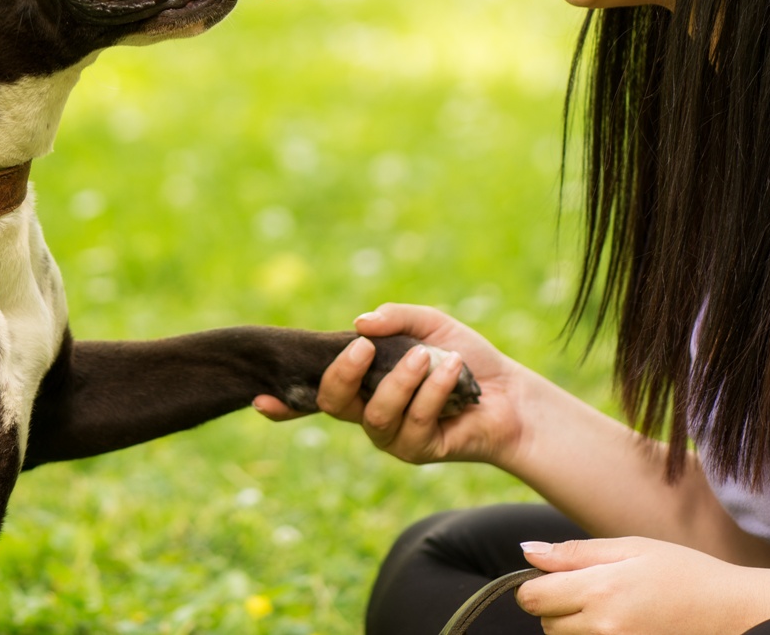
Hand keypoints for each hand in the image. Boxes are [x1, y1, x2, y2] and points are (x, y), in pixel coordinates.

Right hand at [292, 303, 529, 466]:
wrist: (509, 393)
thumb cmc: (465, 358)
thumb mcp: (429, 324)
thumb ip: (395, 319)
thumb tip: (359, 323)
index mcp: (363, 381)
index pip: (317, 391)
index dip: (284, 403)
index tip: (259, 398)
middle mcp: (368, 411)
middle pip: (331, 403)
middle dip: (341, 372)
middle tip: (364, 347)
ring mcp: (391, 435)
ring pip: (375, 413)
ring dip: (400, 379)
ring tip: (427, 355)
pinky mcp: (417, 451)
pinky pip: (413, 421)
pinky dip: (432, 390)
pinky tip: (450, 369)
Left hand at [515, 538, 753, 634]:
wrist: (732, 614)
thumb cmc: (684, 573)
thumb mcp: (632, 548)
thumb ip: (576, 553)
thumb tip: (528, 552)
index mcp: (600, 591)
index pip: (532, 597)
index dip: (536, 584)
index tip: (556, 575)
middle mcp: (603, 629)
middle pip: (545, 623)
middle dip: (557, 605)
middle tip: (594, 588)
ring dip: (574, 625)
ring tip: (612, 607)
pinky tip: (622, 625)